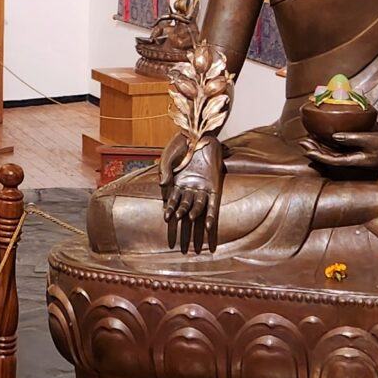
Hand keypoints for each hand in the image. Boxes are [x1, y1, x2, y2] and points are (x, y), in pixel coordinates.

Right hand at [160, 133, 221, 256]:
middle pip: (184, 211)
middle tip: (180, 246)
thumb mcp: (166, 156)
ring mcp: (202, 187)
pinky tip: (207, 227)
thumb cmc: (181, 143)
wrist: (198, 131)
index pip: (171, 204)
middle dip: (182, 228)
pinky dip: (210, 216)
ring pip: (197, 209)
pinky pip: (213, 204)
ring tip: (192, 233)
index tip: (165, 225)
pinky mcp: (215, 185)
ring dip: (194, 220)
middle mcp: (189, 188)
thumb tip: (163, 186)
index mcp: (176, 184)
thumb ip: (164, 170)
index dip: (169, 215)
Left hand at [306, 126, 377, 175]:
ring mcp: (359, 160)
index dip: (317, 155)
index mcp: (357, 161)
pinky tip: (327, 138)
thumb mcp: (374, 140)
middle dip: (316, 151)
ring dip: (322, 148)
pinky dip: (333, 146)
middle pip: (331, 159)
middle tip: (301, 141)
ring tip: (309, 139)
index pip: (332, 160)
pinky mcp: (363, 155)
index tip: (305, 148)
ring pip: (336, 155)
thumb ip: (354, 138)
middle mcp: (356, 163)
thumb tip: (334, 136)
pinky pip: (344, 152)